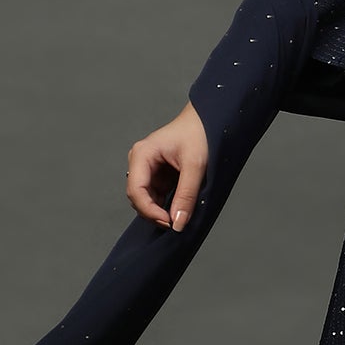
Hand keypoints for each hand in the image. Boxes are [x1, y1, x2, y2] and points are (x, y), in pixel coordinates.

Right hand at [126, 101, 207, 230]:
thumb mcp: (195, 166)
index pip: (136, 190)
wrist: (208, 121)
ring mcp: (147, 169)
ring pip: (146, 199)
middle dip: (155, 213)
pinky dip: (166, 204)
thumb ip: (186, 196)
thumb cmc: (200, 134)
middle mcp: (140, 162)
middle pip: (138, 197)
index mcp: (142, 154)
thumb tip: (178, 223)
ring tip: (180, 214)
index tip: (169, 222)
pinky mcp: (157, 174)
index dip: (149, 211)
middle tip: (177, 223)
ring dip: (161, 210)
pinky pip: (156, 195)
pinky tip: (179, 207)